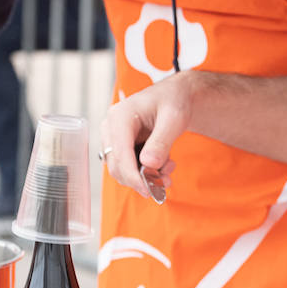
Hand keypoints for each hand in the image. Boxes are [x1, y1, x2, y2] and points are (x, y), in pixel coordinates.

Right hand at [99, 72, 194, 200]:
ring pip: (122, 169)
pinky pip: (128, 166)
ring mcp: (114, 137)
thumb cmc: (173, 101)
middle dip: (141, 178)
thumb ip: (161, 142)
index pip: (120, 153)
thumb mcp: (173, 119)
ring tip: (168, 169)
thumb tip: (149, 164)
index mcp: (120, 116)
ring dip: (144, 176)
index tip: (149, 191)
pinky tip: (163, 165)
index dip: (133, 176)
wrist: (175, 96)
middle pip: (117, 165)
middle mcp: (111, 127)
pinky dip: (144, 172)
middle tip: (166, 180)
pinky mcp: (121, 145)